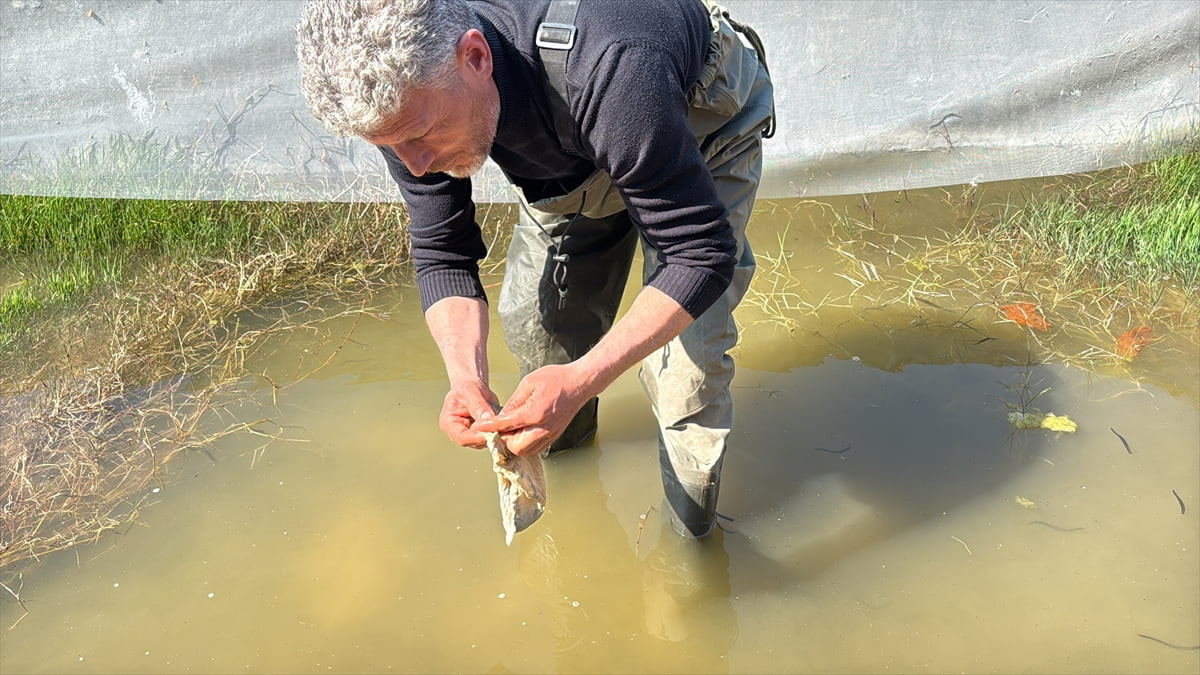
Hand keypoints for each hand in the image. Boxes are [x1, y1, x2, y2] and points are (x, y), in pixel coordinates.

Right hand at [439, 378, 499, 448]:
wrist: (472, 386)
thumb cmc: (467, 386)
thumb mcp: (471, 392)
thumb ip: (479, 406)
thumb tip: (489, 421)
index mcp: (449, 424)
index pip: (462, 438)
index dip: (476, 438)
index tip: (491, 432)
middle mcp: (459, 433)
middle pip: (475, 442)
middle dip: (489, 436)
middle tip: (503, 427)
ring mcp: (472, 435)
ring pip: (487, 440)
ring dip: (497, 432)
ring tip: (504, 420)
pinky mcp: (483, 433)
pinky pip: (493, 435)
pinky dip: (500, 429)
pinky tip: (506, 420)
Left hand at [474, 364, 589, 455]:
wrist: (580, 383)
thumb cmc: (557, 379)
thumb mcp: (528, 383)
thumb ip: (513, 402)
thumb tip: (501, 416)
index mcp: (535, 413)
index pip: (506, 425)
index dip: (490, 427)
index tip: (480, 428)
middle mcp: (544, 427)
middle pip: (516, 447)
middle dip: (504, 440)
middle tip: (499, 428)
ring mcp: (551, 434)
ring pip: (526, 451)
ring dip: (515, 443)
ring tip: (511, 430)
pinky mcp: (555, 435)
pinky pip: (536, 448)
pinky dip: (526, 444)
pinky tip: (522, 431)